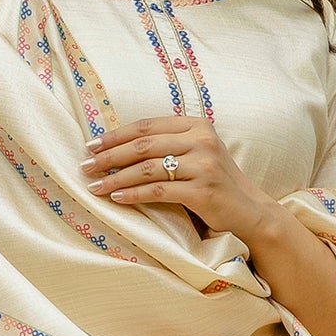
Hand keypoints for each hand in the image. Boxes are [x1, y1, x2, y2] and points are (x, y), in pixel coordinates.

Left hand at [83, 117, 279, 246]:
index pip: (148, 126)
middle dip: (110, 156)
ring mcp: (204, 166)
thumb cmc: (215, 182)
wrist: (249, 210)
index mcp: (197, 125)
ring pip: (148, 169)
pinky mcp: (203, 192)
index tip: (92, 145)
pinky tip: (116, 198)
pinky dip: (133, 194)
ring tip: (94, 186)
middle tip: (86, 166)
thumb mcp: (196, 153)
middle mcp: (202, 141)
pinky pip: (159, 191)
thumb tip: (118, 146)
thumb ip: (168, 144)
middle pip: (144, 145)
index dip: (116, 134)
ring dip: (115, 178)